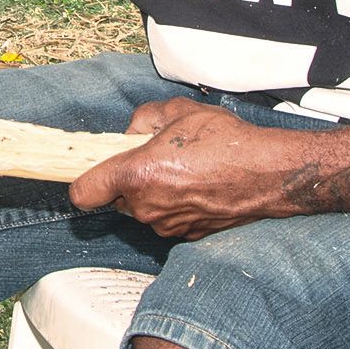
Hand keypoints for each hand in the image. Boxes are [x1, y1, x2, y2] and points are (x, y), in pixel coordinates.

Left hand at [68, 97, 296, 239]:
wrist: (267, 174)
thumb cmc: (225, 142)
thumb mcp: (177, 112)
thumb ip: (142, 119)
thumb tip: (129, 134)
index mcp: (136, 175)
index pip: (83, 193)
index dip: (83, 181)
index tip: (93, 170)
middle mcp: (146, 207)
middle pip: (115, 199)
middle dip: (126, 181)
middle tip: (152, 160)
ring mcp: (165, 226)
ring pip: (142, 209)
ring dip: (151, 193)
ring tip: (181, 171)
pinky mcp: (185, 236)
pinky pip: (165, 219)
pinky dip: (172, 205)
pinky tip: (194, 187)